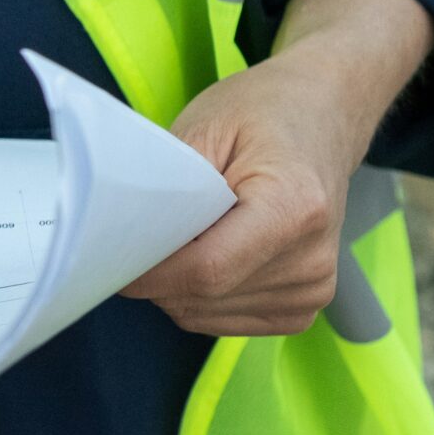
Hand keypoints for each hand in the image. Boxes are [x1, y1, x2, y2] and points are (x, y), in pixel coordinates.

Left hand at [123, 0, 433, 335]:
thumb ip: (168, 188)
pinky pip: (224, 321)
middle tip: (139, 234)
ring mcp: (314, 287)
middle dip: (155, 276)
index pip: (205, 270)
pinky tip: (205, 254)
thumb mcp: (207, 127)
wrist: (324, 114)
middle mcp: (312, 257)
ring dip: (174, 287)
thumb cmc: (263, 113)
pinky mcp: (306, 306)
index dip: (149, 273)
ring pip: (206, 314)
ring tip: (183, 234)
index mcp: (294, 207)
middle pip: (203, 296)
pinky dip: (197, 297)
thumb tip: (125, 242)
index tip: (109, 257)